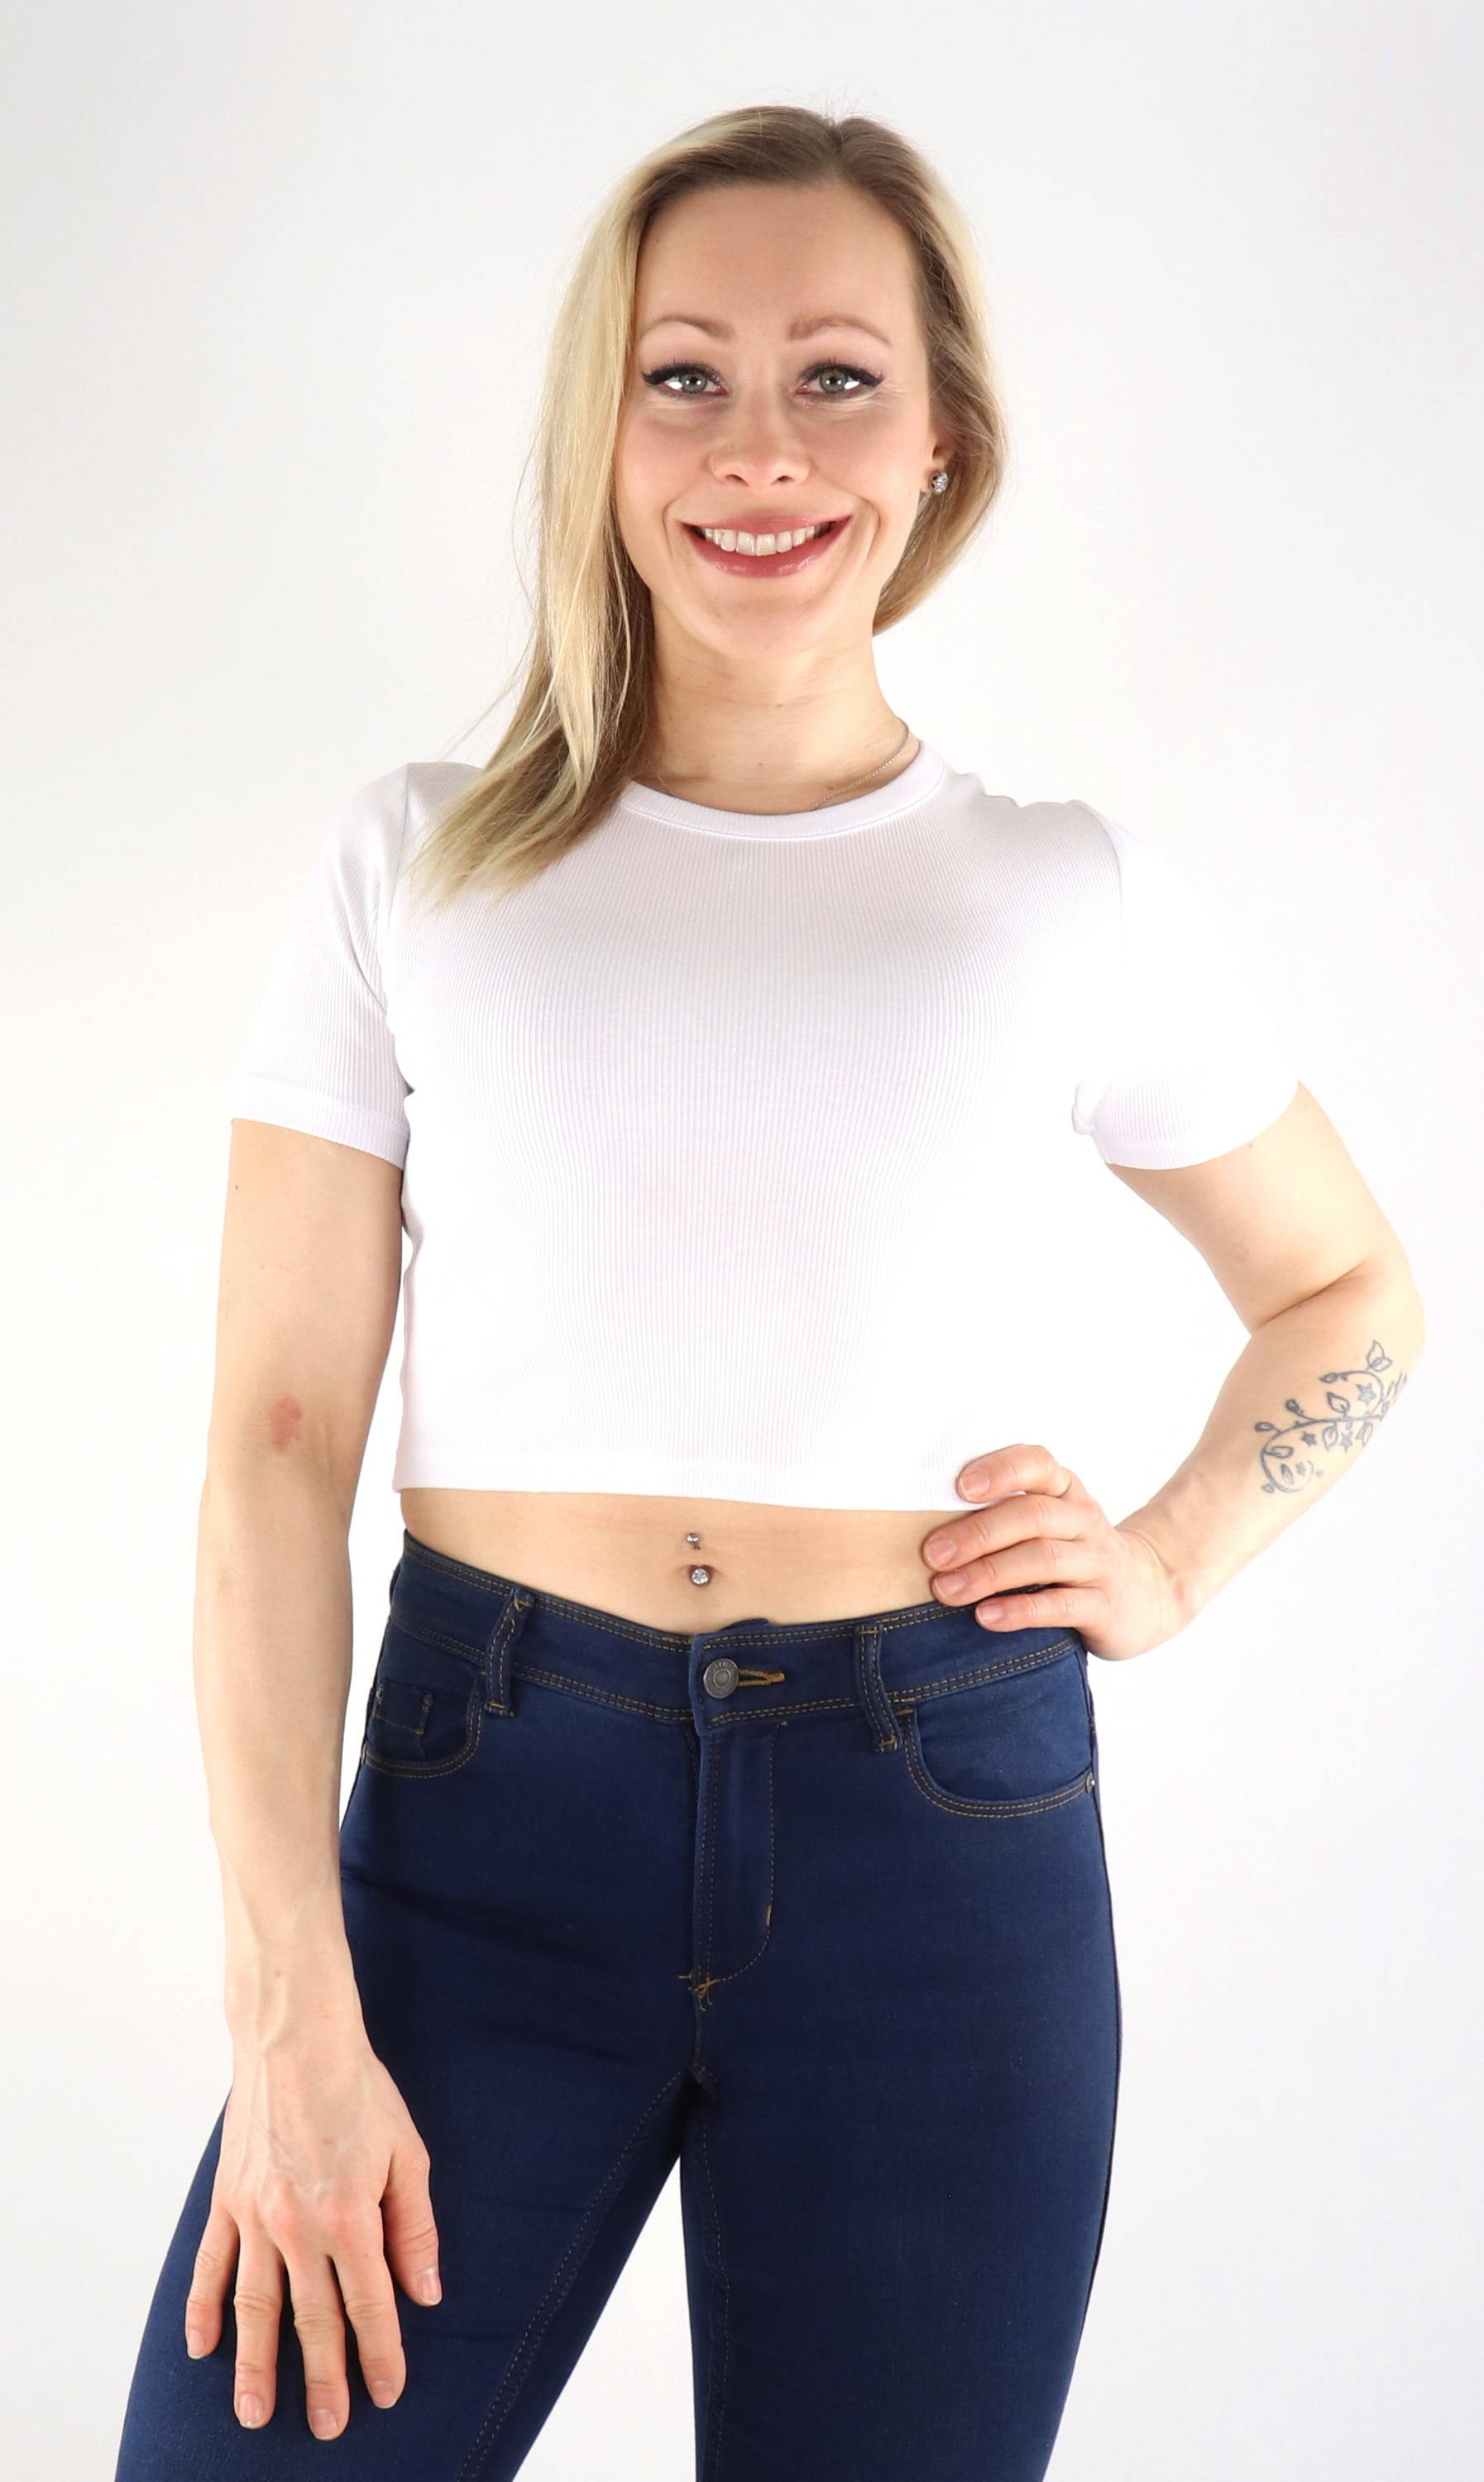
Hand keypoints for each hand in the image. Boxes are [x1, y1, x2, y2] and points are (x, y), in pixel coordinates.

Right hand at [183, 2033, 441, 2437]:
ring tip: (255, 2416)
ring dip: (257, 2366)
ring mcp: (255, 2216)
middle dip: (324, 2378)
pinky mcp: (226, 2200)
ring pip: (256, 2307)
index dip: (380, 2353)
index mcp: (350, 2216)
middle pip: (313, 2319)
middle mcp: (299, 2226)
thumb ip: (414, 2227)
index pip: (370, 2304)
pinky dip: (203, 2310)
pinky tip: (203, 2349)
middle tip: (328, 2428)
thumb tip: (426, 2291)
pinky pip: (210, 2266)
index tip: (387, 2393)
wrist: (297, 2039)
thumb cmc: (360, 2091)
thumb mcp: (408, 2154)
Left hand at [920, 1443, 1187, 1661]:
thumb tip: (922, 1522)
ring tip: (946, 1589)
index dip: (999, 1471)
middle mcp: (1084, 1519)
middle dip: (977, 1533)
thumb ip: (1001, 1513)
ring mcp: (1098, 1562)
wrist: (1147, 1593)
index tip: (958, 1487)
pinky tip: (985, 1616)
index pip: (1037, 1464)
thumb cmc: (1072, 1553)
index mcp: (1065, 1491)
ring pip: (1043, 1558)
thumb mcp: (1048, 1522)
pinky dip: (1019, 1610)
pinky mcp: (1106, 1605)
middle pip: (1031, 1515)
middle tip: (932, 1554)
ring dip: (989, 1573)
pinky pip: (1061, 1605)